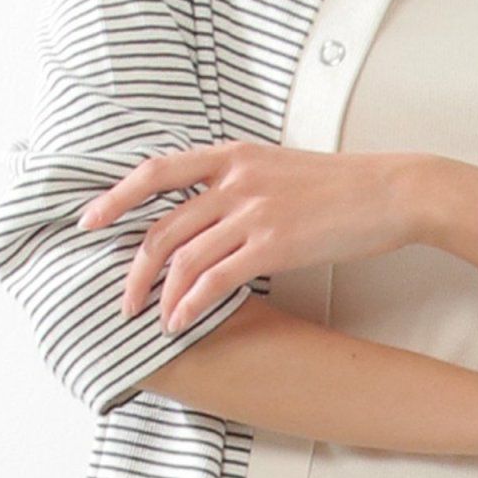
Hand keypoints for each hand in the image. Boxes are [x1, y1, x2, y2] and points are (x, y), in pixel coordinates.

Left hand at [75, 142, 418, 334]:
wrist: (389, 191)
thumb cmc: (337, 185)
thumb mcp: (276, 166)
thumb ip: (235, 180)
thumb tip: (201, 209)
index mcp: (232, 155)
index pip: (155, 171)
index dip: (115, 197)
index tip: (88, 221)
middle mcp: (235, 178)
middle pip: (162, 226)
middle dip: (133, 269)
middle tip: (123, 299)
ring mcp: (254, 211)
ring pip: (183, 257)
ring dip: (160, 294)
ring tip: (153, 320)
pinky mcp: (274, 244)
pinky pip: (216, 279)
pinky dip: (191, 304)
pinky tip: (182, 321)